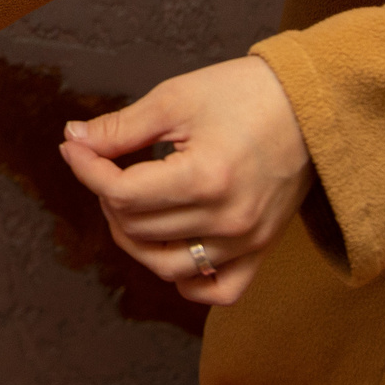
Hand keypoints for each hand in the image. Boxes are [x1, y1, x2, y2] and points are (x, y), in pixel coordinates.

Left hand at [60, 56, 315, 306]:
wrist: (310, 104)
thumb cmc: (245, 93)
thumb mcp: (176, 99)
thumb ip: (121, 128)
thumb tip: (74, 141)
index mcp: (205, 178)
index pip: (121, 193)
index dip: (87, 169)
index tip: (74, 146)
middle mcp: (227, 221)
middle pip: (137, 229)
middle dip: (107, 195)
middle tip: (105, 162)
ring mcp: (246, 242)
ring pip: (165, 266)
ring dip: (134, 238)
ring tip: (130, 202)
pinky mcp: (261, 250)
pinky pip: (218, 291)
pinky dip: (186, 281)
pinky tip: (169, 249)